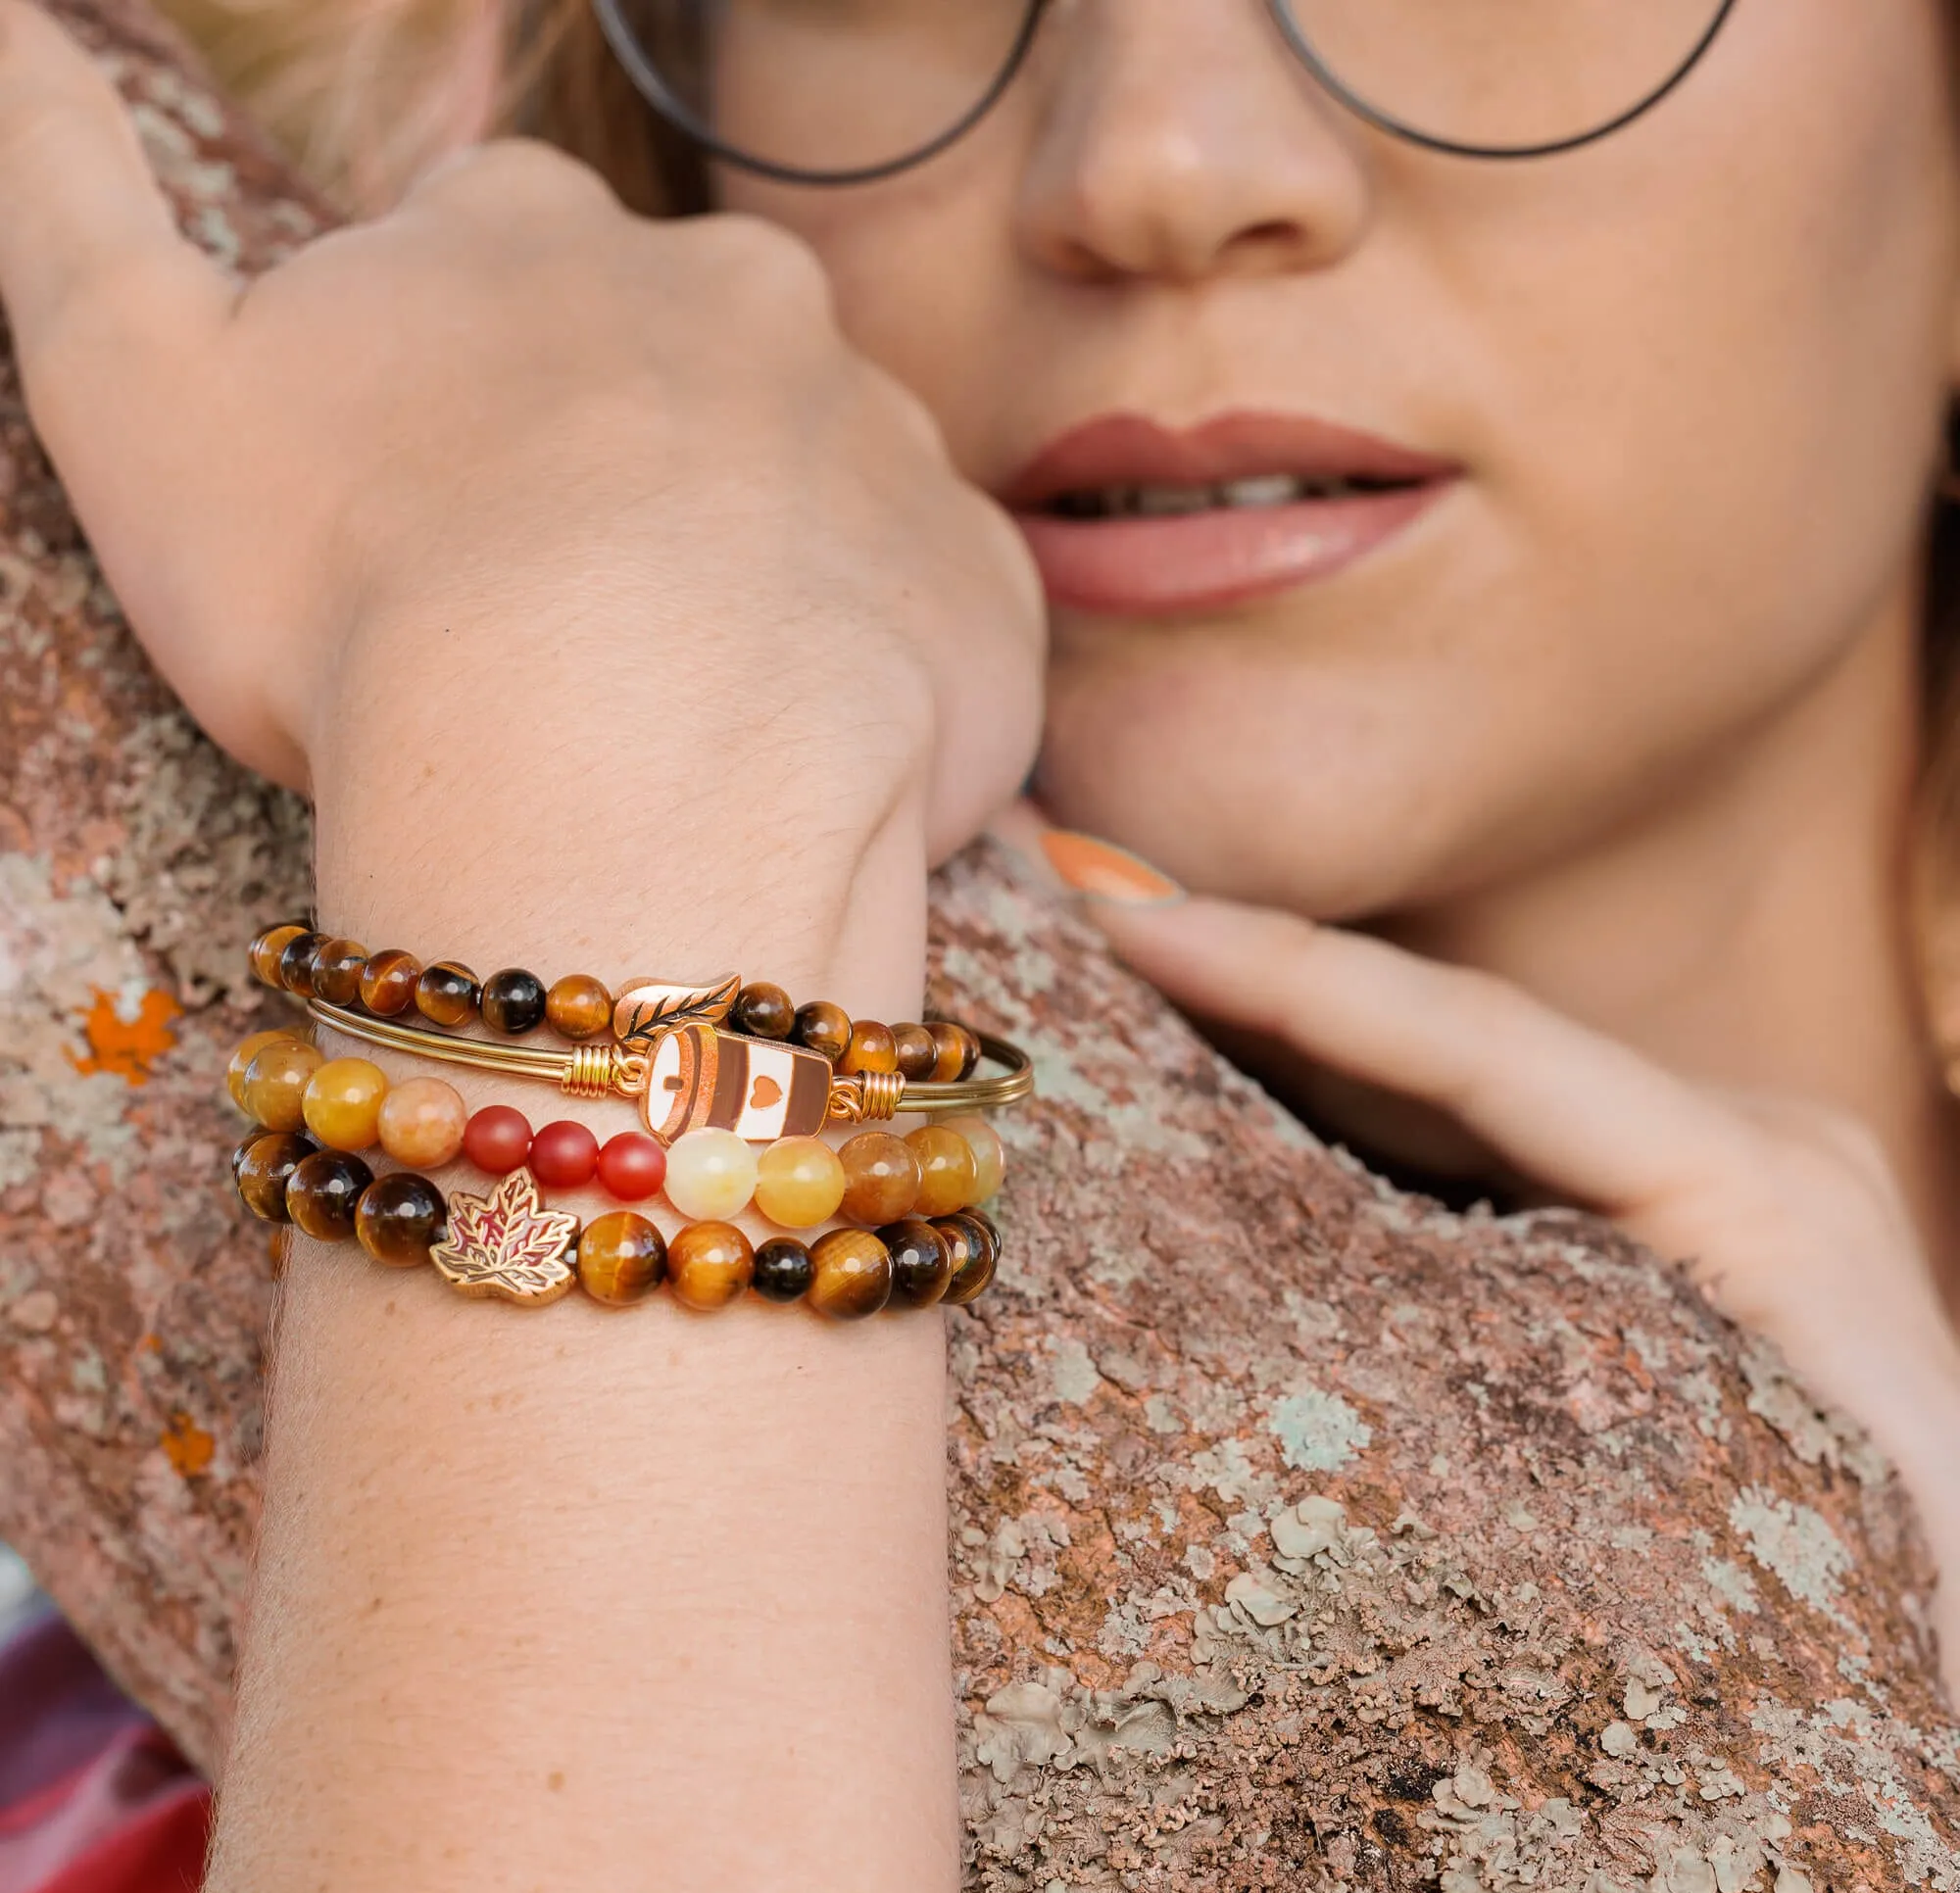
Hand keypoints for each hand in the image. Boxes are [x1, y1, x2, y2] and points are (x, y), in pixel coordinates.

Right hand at [0, 1, 1041, 859]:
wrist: (609, 760)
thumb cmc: (355, 588)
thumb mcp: (131, 382)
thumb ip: (54, 189)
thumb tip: (6, 23)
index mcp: (542, 240)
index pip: (498, 275)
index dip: (458, 410)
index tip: (431, 531)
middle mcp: (739, 302)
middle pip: (674, 381)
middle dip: (623, 485)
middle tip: (559, 638)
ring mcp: (884, 443)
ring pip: (813, 501)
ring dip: (756, 584)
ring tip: (679, 715)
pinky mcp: (976, 590)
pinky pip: (926, 623)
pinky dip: (876, 680)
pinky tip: (800, 758)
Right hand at [1026, 819, 1959, 1690]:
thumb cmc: (1901, 1608)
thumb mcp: (1786, 1494)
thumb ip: (1595, 1387)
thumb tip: (1336, 1358)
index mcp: (1755, 1191)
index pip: (1479, 1044)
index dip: (1295, 973)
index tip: (1130, 922)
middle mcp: (1723, 1148)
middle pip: (1441, 1029)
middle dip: (1256, 966)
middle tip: (1069, 906)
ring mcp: (1686, 1179)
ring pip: (1440, 1078)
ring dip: (1273, 1025)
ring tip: (1102, 976)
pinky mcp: (1647, 1227)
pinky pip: (1463, 1142)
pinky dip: (1327, 1099)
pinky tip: (1206, 1080)